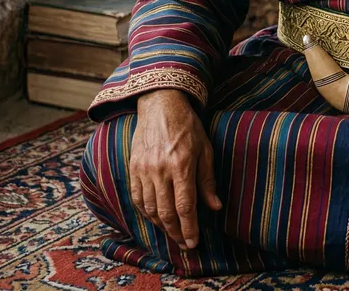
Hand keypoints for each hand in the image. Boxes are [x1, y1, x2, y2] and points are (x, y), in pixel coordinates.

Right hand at [130, 89, 221, 249]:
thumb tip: (215, 207)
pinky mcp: (133, 168)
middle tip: (185, 244)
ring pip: (150, 209)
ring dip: (162, 226)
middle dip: (176, 233)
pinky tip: (156, 218)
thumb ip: (207, 180)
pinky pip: (137, 199)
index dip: (189, 228)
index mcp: (181, 165)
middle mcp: (160, 170)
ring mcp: (143, 170)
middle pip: (166, 213)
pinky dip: (146, 213)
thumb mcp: (204, 149)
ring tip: (173, 233)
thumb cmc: (187, 126)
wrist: (160, 105)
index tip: (194, 243)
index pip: (185, 206)